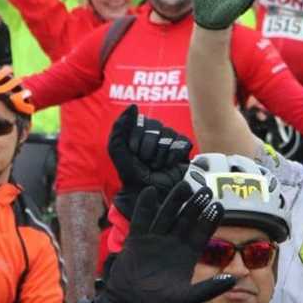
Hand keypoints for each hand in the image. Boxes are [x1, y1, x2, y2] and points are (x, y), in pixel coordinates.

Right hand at [91, 181, 234, 302]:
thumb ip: (209, 288)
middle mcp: (172, 244)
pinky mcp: (137, 240)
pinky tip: (150, 192)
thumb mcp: (188, 298)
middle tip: (206, 190)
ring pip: (166, 215)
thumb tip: (234, 279)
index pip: (202, 233)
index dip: (210, 219)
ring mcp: (154, 240)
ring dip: (174, 201)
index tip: (219, 205)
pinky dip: (145, 207)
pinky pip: (141, 220)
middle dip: (196, 205)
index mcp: (187, 255)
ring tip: (184, 185)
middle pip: (186, 219)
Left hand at [108, 105, 192, 219]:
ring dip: (160, 154)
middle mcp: (154, 135)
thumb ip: (120, 128)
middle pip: (155, 126)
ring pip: (169, 134)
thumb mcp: (119, 152)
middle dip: (148, 148)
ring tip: (157, 166)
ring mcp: (170, 142)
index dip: (137, 139)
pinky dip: (174, 155)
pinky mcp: (184, 151)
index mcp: (138, 132)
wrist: (151, 196)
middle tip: (146, 162)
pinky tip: (170, 165)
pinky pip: (182, 141)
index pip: (141, 121)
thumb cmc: (133, 176)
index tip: (134, 154)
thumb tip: (133, 106)